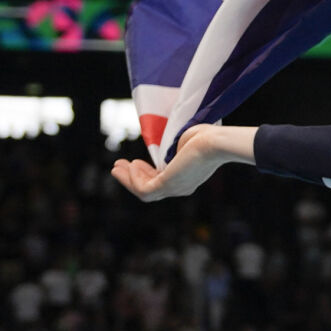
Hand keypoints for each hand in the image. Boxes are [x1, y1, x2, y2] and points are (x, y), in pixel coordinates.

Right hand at [111, 124, 248, 201]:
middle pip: (150, 189)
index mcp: (186, 177)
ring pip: (144, 192)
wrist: (214, 142)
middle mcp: (181, 186)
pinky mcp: (168, 185)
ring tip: (117, 166)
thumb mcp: (184, 144)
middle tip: (119, 166)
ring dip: (128, 179)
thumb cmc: (206, 138)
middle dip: (132, 177)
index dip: (145, 173)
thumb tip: (166, 147)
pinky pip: (144, 189)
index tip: (134, 162)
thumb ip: (173, 149)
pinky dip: (133, 178)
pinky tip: (131, 165)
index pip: (161, 181)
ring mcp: (175, 188)